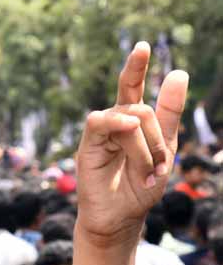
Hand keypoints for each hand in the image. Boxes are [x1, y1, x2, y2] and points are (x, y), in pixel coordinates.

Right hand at [75, 42, 188, 246]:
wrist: (121, 218)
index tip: (142, 46)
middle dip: (158, 136)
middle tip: (160, 166)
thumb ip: (170, 113)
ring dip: (146, 149)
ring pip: (130, 119)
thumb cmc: (141, 186)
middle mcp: (113, 124)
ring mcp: (99, 134)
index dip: (135, 67)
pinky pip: (101, 122)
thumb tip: (179, 73)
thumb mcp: (166, 149)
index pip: (132, 88)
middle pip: (139, 106)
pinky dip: (118, 125)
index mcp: (132, 122)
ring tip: (146, 174)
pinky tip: (127, 131)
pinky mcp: (86, 146)